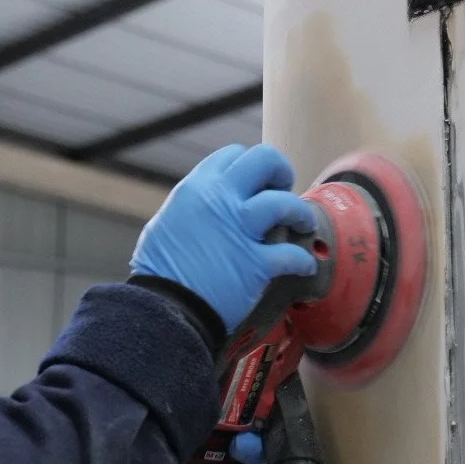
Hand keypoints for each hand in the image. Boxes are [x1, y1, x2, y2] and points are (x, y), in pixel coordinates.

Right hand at [130, 144, 318, 330]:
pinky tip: (304, 266)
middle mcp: (220, 200)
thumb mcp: (166, 222)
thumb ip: (192, 207)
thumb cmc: (160, 271)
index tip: (254, 183)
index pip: (233, 154)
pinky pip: (292, 254)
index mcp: (197, 187)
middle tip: (282, 189)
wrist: (165, 308)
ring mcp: (241, 230)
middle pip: (265, 161)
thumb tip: (206, 206)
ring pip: (285, 203)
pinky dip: (302, 261)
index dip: (249, 167)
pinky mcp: (256, 263)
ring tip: (302, 222)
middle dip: (280, 172)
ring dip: (299, 213)